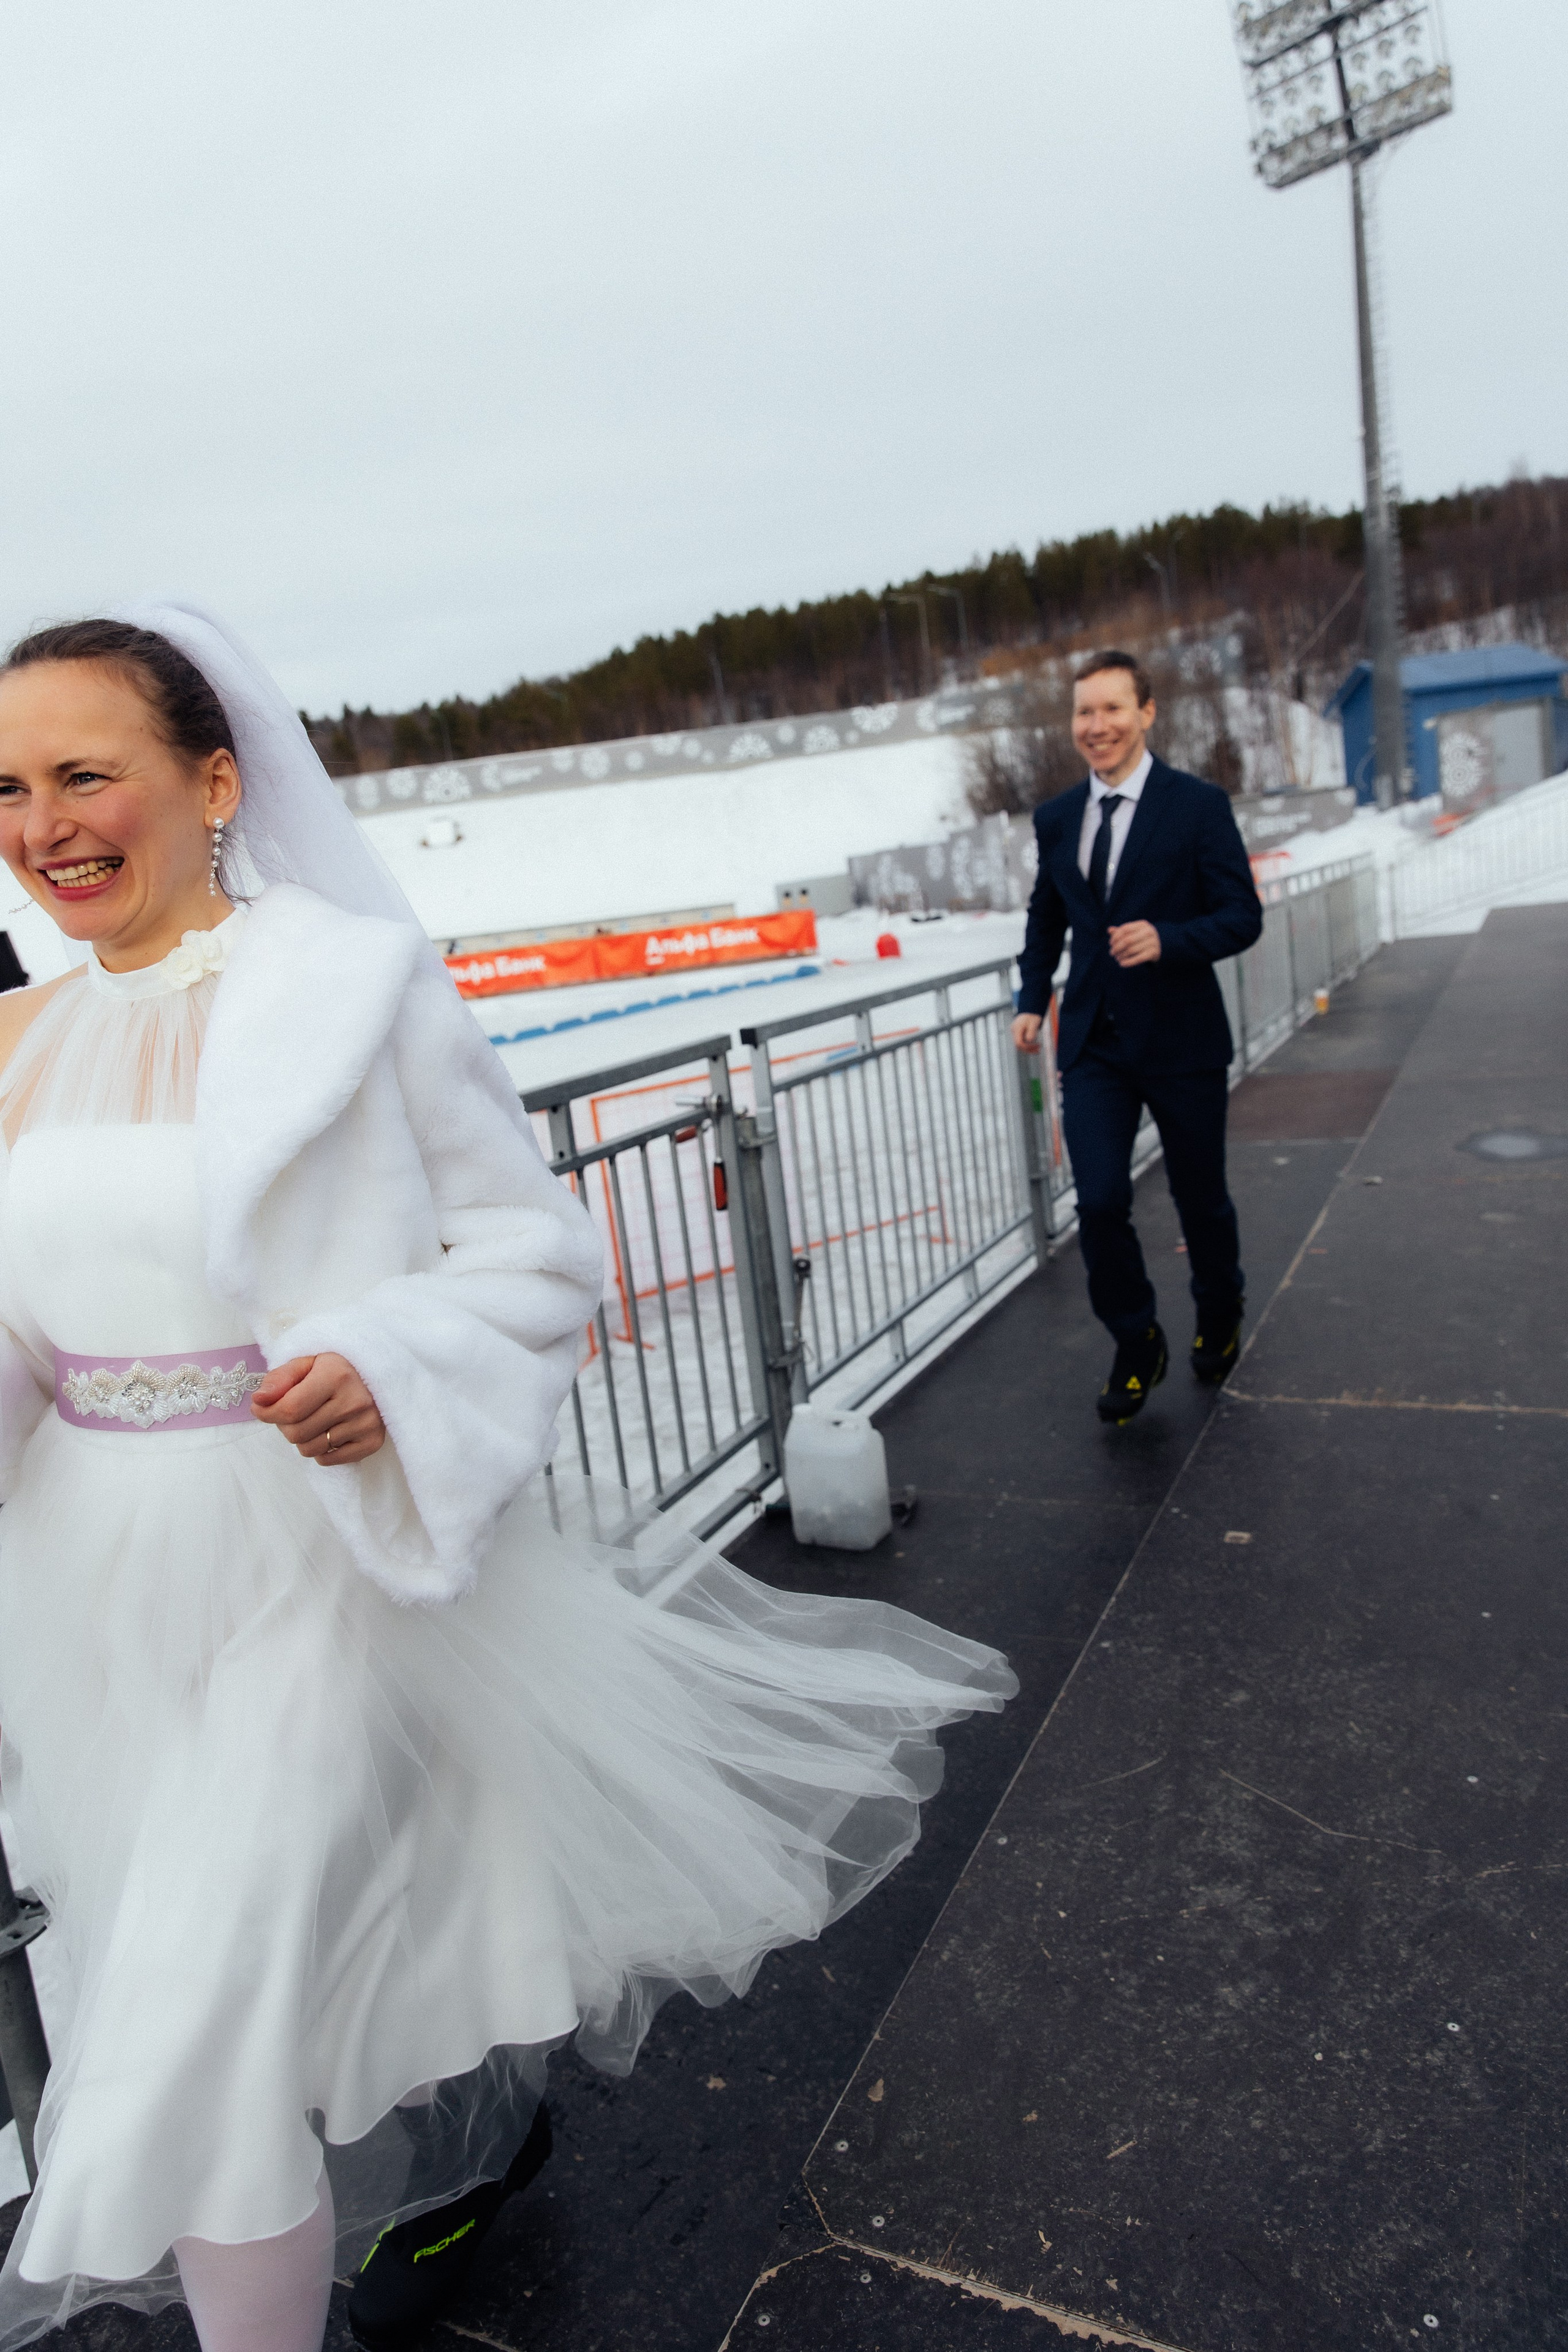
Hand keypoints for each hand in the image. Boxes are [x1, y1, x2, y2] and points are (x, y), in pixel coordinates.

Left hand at [250, 1352, 385, 1464]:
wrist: (378, 1376)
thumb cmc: (336, 1371)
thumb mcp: (307, 1363)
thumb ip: (280, 1379)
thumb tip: (259, 1400)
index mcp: (336, 1376)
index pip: (289, 1409)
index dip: (267, 1413)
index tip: (261, 1409)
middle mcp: (354, 1401)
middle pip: (296, 1433)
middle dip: (285, 1425)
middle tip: (293, 1413)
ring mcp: (366, 1424)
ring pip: (309, 1450)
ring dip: (302, 1439)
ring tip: (312, 1421)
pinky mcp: (372, 1442)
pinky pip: (328, 1460)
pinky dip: (321, 1451)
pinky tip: (329, 1431)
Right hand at [1012, 1012, 1042, 1052]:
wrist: (1030, 1009)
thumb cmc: (1032, 1015)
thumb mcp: (1034, 1023)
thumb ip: (1031, 1032)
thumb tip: (1029, 1040)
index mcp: (1017, 1029)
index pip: (1019, 1043)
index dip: (1027, 1047)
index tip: (1037, 1046)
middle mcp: (1014, 1031)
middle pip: (1018, 1045)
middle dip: (1028, 1049)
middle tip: (1038, 1050)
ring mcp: (1015, 1032)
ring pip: (1020, 1044)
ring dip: (1028, 1048)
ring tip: (1038, 1049)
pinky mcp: (1018, 1033)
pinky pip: (1021, 1041)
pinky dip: (1027, 1045)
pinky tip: (1034, 1046)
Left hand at [1107, 920, 1161, 967]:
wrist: (1161, 945)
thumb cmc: (1142, 938)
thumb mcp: (1134, 932)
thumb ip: (1122, 931)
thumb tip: (1109, 930)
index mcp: (1142, 924)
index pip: (1125, 929)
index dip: (1115, 937)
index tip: (1111, 944)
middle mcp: (1149, 932)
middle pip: (1127, 940)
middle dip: (1117, 947)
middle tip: (1112, 953)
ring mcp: (1152, 942)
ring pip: (1131, 950)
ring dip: (1121, 955)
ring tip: (1117, 958)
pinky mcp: (1154, 953)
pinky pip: (1138, 959)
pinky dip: (1128, 962)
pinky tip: (1122, 964)